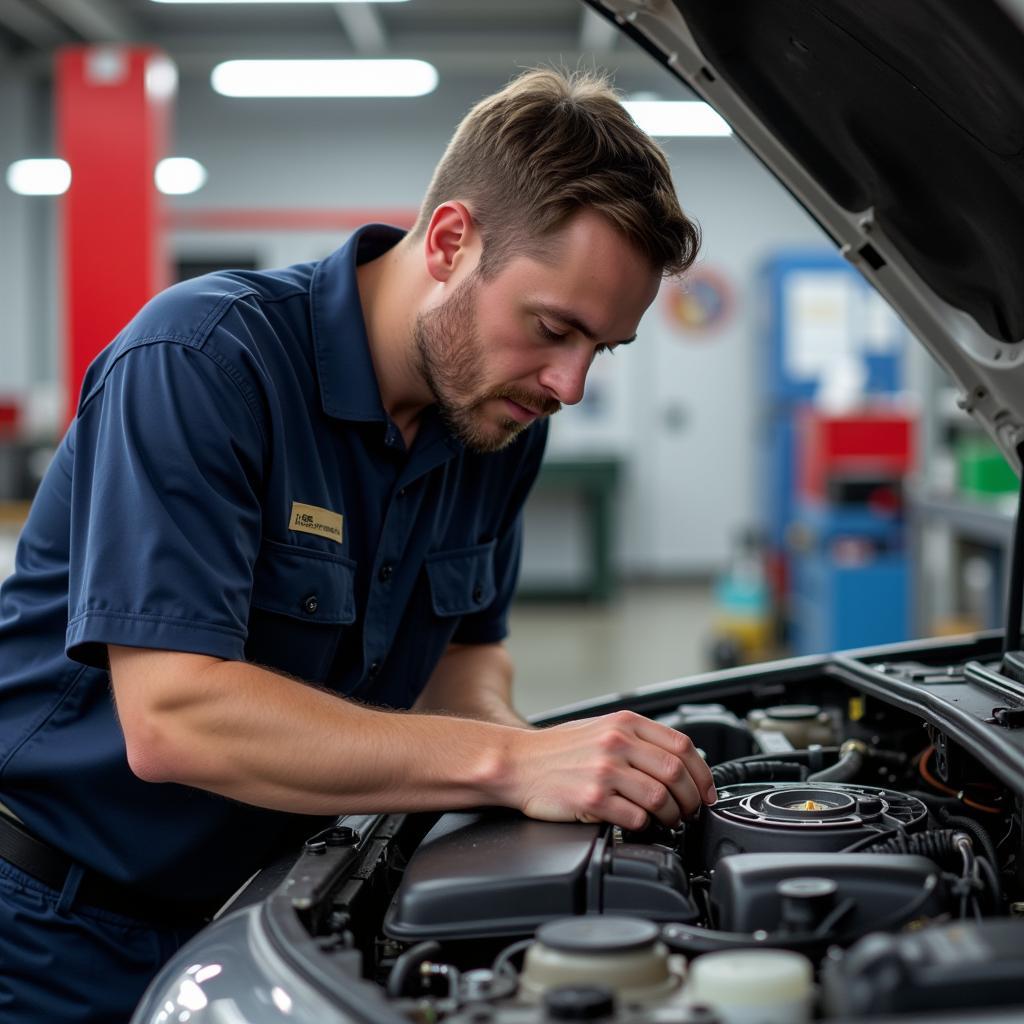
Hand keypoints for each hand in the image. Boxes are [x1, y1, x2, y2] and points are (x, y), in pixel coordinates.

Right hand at [504, 710, 716, 829]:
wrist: (516, 763)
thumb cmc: (556, 750)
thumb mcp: (601, 728)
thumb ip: (638, 739)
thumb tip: (679, 761)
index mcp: (625, 722)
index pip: (683, 745)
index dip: (703, 774)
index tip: (707, 792)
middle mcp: (617, 743)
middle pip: (677, 773)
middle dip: (692, 800)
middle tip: (690, 812)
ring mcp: (604, 771)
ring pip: (661, 798)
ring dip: (672, 817)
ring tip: (668, 822)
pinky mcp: (592, 799)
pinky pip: (635, 818)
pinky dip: (645, 827)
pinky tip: (640, 826)